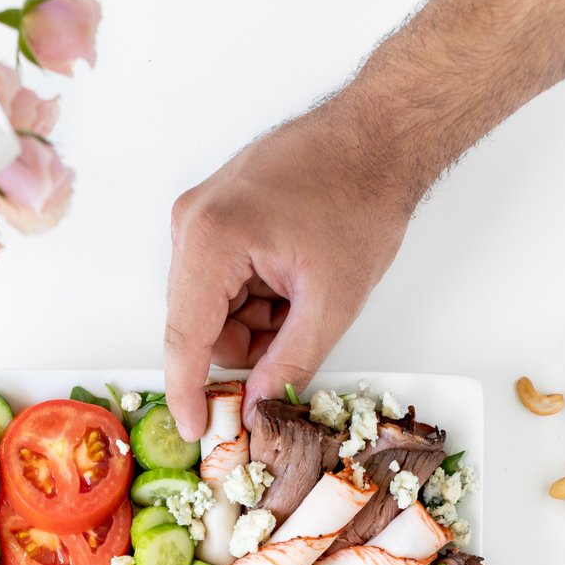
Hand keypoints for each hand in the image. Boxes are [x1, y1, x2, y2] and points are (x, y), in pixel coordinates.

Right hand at [165, 97, 415, 439]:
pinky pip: (219, 279)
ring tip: (301, 293)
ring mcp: (200, 214)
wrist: (379, 134)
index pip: (184, 338)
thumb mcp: (332, 301)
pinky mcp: (213, 212)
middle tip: (296, 334)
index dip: (188, 392)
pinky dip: (254, 294)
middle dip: (245, 345)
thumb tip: (258, 406)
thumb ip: (289, 362)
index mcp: (212, 240)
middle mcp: (193, 223)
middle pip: (198, 324)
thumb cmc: (361, 197)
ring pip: (211, 307)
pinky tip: (290, 276)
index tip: (194, 430)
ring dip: (254, 319)